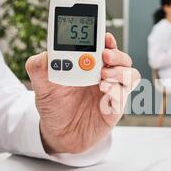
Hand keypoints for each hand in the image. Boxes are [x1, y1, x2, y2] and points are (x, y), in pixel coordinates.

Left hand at [25, 33, 140, 153]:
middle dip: (117, 55)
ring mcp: (112, 92)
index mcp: (90, 65)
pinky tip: (104, 90)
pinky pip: (124, 97)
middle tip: (105, 55)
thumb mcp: (41, 85)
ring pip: (131, 76)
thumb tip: (45, 55)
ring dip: (122, 72)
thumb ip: (39, 67)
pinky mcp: (114, 109)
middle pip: (123, 59)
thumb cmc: (54, 105)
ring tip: (105, 75)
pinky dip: (117, 91)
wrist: (58, 134)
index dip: (107, 40)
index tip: (104, 36)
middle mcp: (105, 76)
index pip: (104, 47)